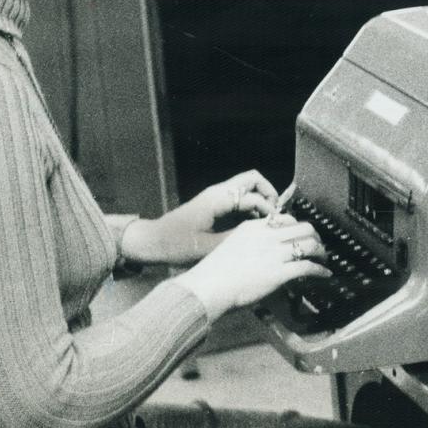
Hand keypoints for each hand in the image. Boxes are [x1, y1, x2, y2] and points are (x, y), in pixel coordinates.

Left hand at [120, 171, 278, 265]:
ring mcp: (217, 198)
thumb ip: (236, 239)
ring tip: (267, 223)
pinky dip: (252, 207)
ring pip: (248, 188)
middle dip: (269, 194)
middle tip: (275, 216)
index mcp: (217, 199)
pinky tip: (254, 227)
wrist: (152, 242)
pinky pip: (240, 199)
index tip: (273, 227)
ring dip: (261, 200)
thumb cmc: (175, 245)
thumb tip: (261, 237)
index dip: (268, 208)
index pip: (253, 194)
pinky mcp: (215, 206)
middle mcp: (219, 193)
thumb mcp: (208, 247)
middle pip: (253, 179)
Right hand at [175, 216, 329, 320]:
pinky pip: (308, 266)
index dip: (297, 226)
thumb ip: (251, 244)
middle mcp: (268, 236)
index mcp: (254, 227)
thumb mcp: (233, 246)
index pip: (285, 219)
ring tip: (324, 259)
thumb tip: (263, 253)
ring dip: (321, 251)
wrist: (208, 286)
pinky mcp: (280, 272)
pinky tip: (325, 274)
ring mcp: (275, 253)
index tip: (301, 235)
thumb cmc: (214, 272)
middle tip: (317, 246)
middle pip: (303, 227)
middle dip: (315, 236)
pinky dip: (321, 270)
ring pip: (310, 244)